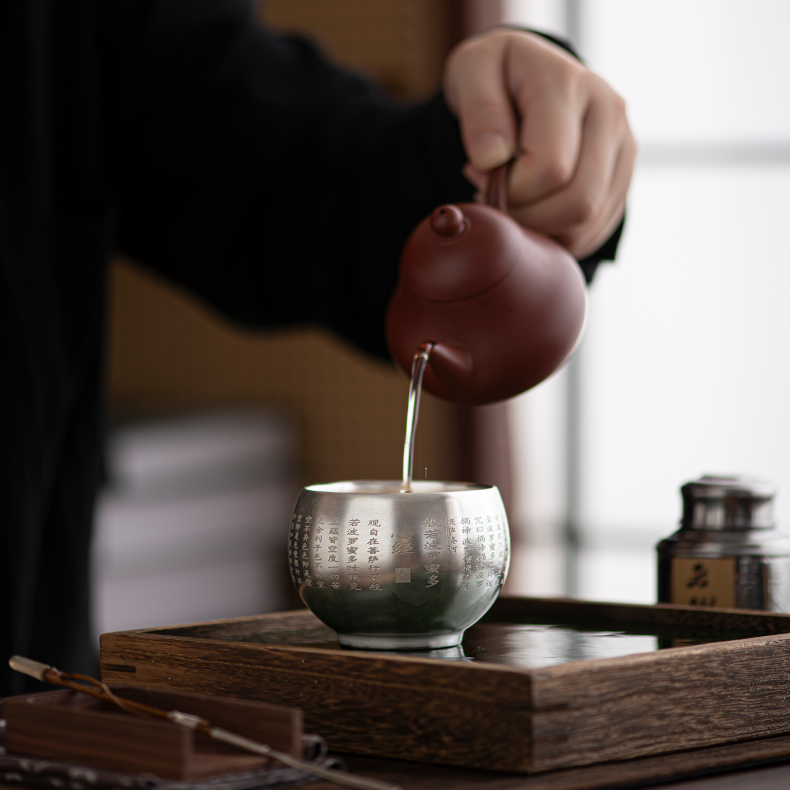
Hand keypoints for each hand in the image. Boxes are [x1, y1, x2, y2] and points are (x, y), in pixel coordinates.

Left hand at [444, 29, 635, 259]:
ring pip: (587, 222)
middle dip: (526, 217)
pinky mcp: (623, 175)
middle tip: (496, 198)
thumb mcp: (471, 70)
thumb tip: (491, 158)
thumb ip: (479, 110)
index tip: (479, 175)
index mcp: (569, 84)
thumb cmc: (495, 74)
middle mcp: (608, 112)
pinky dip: (557, 235)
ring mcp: (623, 145)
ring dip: (541, 229)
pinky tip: (532, 210)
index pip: (550, 168)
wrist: (526, 71)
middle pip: (577, 202)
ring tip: (514, 201)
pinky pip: (594, 230)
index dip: (510, 190)